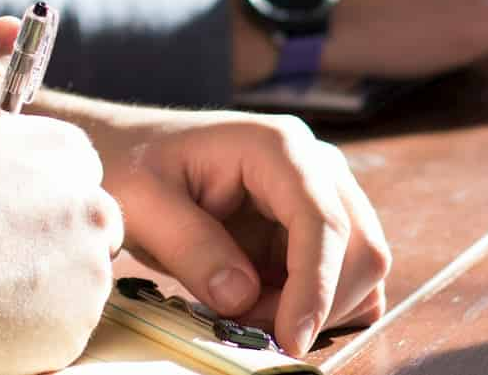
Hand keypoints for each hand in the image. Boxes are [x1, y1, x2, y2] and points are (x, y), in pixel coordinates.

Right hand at [0, 18, 123, 374]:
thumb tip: (11, 23)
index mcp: (67, 153)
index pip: (74, 174)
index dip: (31, 197)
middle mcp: (91, 207)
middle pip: (86, 226)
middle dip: (46, 240)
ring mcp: (89, 271)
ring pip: (76, 279)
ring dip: (40, 285)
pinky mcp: (76, 327)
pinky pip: (64, 328)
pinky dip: (33, 328)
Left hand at [53, 105, 389, 356]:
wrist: (126, 152)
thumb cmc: (130, 165)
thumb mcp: (142, 204)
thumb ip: (192, 248)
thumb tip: (242, 298)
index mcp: (277, 147)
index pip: (323, 221)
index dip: (315, 286)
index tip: (290, 340)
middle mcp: (315, 164)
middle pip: (360, 246)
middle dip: (318, 303)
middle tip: (252, 331)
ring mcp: (320, 194)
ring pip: (360, 266)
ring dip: (317, 307)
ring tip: (247, 315)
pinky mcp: (313, 226)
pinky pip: (342, 276)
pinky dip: (317, 305)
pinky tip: (266, 308)